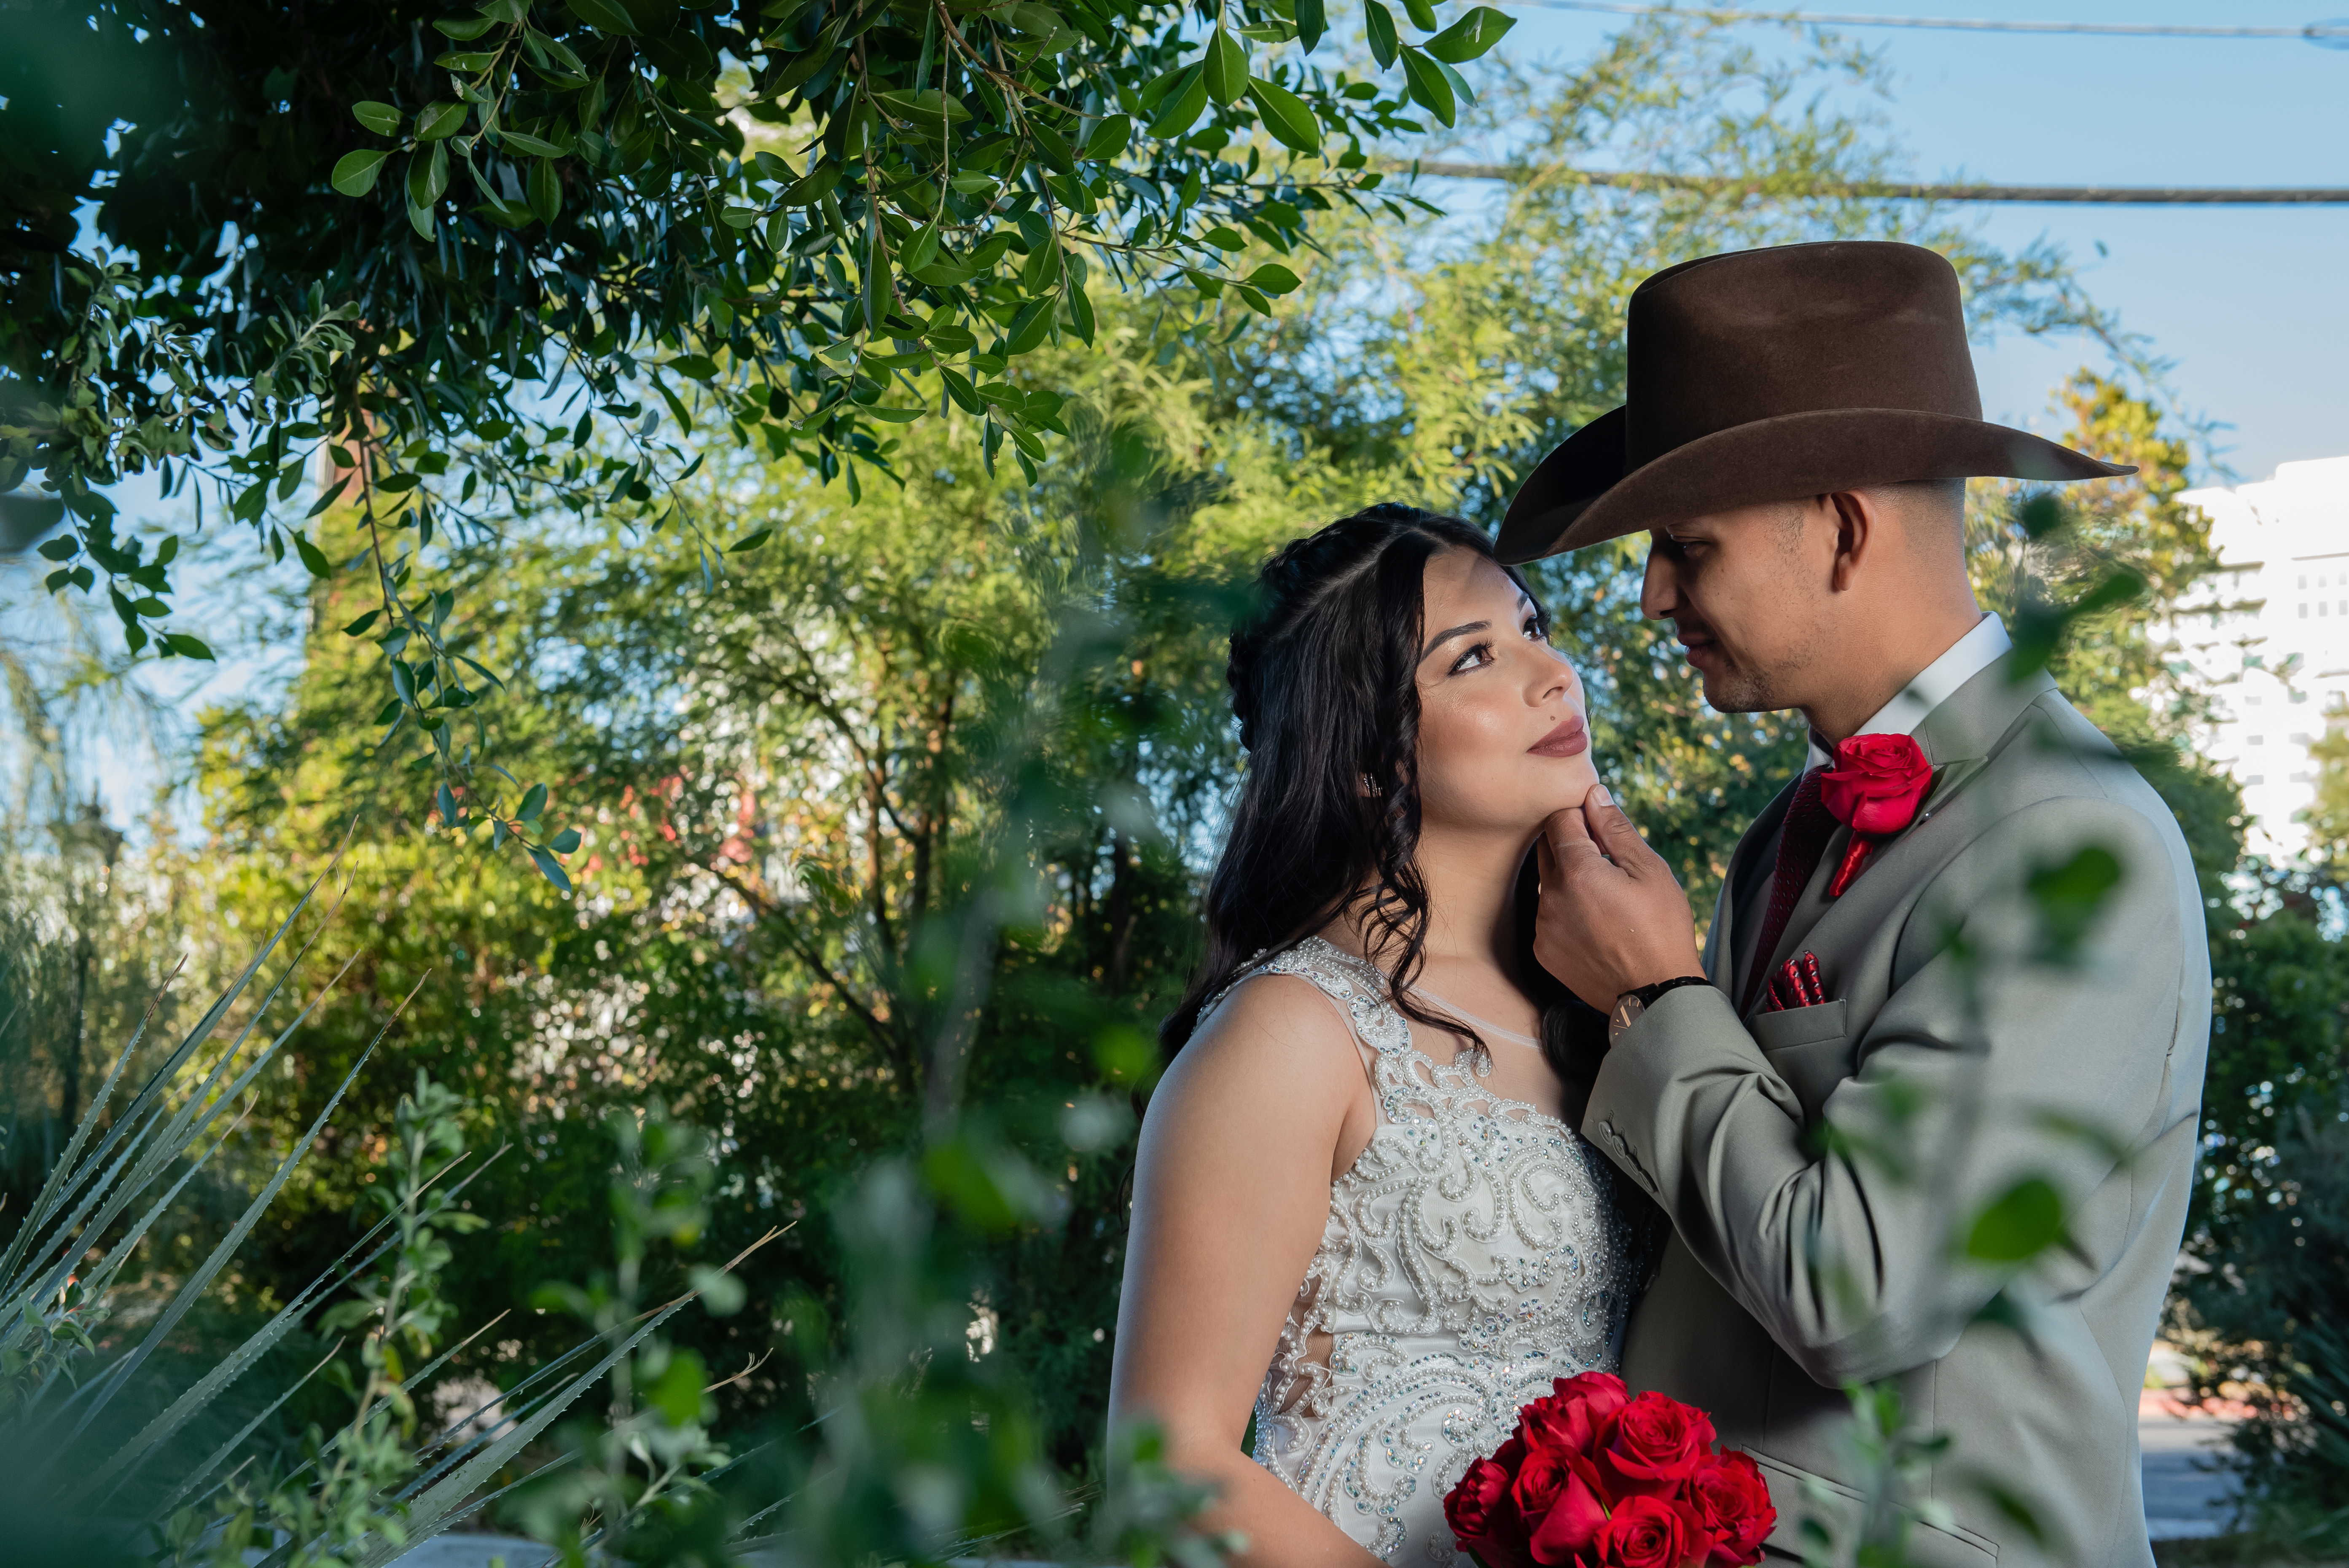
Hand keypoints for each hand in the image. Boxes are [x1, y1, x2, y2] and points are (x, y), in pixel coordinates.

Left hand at [1534, 785, 1704, 1012]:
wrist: (1655, 994)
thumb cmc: (1661, 929)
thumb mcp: (1649, 871)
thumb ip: (1616, 829)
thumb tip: (1594, 795)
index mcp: (1575, 871)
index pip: (1558, 820)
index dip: (1580, 815)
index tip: (1601, 826)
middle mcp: (1549, 896)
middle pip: (1547, 849)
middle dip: (1573, 844)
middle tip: (1609, 862)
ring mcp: (1542, 926)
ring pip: (1548, 883)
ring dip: (1569, 880)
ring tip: (1607, 900)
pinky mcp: (1543, 950)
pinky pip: (1548, 916)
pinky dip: (1566, 911)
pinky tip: (1596, 924)